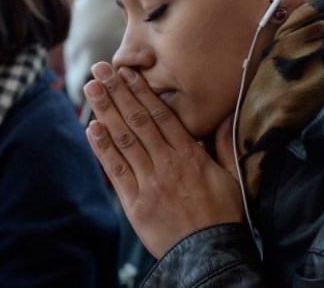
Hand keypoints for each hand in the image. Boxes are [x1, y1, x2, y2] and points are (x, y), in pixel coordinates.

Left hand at [83, 62, 243, 258]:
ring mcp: (148, 182)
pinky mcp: (134, 203)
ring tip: (90, 88)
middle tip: (100, 69)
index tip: (126, 72)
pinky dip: (102, 148)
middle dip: (117, 92)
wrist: (210, 255)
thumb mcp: (232, 176)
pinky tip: (91, 128)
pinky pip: (115, 170)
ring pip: (123, 139)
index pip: (160, 114)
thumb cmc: (223, 215)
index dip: (141, 91)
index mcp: (189, 154)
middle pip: (137, 120)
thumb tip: (224, 115)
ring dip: (104, 111)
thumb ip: (223, 144)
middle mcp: (166, 163)